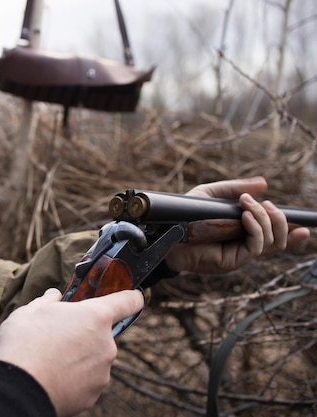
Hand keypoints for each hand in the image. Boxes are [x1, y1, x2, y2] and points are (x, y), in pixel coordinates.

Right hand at [0, 288, 143, 416]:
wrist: (16, 389)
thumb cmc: (23, 343)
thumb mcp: (31, 310)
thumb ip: (48, 301)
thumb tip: (54, 296)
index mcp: (95, 317)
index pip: (128, 302)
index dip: (131, 296)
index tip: (132, 295)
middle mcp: (106, 345)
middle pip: (102, 333)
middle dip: (85, 332)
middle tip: (58, 335)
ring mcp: (102, 373)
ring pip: (94, 358)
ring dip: (79, 356)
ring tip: (50, 359)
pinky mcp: (93, 395)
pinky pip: (87, 380)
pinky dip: (74, 378)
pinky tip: (53, 376)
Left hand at [165, 176, 309, 273]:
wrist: (165, 231)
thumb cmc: (185, 214)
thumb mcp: (212, 195)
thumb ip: (235, 188)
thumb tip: (263, 184)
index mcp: (243, 232)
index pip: (274, 236)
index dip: (291, 232)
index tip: (304, 225)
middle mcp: (244, 245)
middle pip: (279, 239)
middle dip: (279, 218)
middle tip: (265, 204)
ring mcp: (239, 254)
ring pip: (271, 242)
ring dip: (266, 220)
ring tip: (250, 206)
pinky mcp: (232, 261)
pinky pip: (255, 246)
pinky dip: (256, 229)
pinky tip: (247, 217)